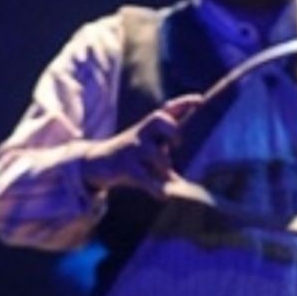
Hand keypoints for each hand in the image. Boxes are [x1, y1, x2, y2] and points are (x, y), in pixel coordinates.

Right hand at [79, 95, 202, 195]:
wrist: (95, 163)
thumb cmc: (130, 156)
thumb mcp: (148, 146)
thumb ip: (167, 150)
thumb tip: (187, 173)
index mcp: (148, 127)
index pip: (167, 110)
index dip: (184, 103)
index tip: (201, 100)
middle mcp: (140, 134)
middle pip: (159, 120)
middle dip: (174, 132)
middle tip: (175, 146)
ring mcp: (132, 149)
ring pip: (156, 154)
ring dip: (166, 168)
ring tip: (166, 177)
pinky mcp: (125, 167)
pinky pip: (145, 178)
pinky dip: (158, 189)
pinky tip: (163, 195)